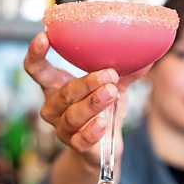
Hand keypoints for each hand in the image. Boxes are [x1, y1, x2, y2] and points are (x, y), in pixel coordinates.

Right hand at [24, 32, 121, 170]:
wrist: (104, 147)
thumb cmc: (103, 109)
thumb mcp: (114, 86)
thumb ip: (126, 72)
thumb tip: (148, 55)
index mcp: (56, 86)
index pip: (36, 69)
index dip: (36, 53)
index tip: (44, 36)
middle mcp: (53, 107)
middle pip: (65, 93)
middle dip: (87, 83)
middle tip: (110, 74)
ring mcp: (62, 128)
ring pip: (73, 116)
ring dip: (93, 103)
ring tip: (111, 92)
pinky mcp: (76, 146)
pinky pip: (81, 139)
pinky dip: (92, 131)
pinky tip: (103, 123)